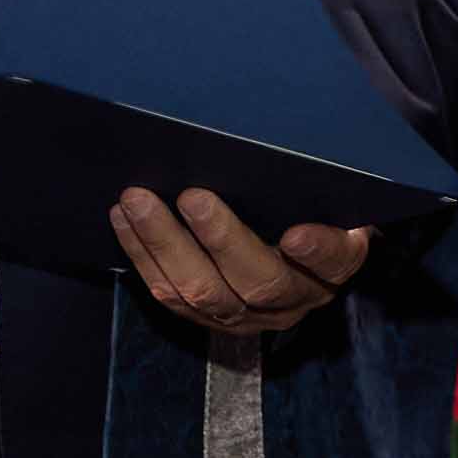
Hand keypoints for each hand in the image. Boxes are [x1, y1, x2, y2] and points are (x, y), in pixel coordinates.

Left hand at [110, 186, 368, 335]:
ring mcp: (250, 315)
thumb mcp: (326, 194)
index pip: (334, 261)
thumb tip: (277, 138)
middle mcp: (296, 297)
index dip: (318, 251)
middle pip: (260, 282)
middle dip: (221, 240)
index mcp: (334, 264)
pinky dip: (143, 257)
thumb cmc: (310, 208)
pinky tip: (123, 220)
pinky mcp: (210, 320)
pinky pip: (172, 297)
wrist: (295, 255)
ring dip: (165, 246)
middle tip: (191, 196)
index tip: (295, 235)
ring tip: (137, 202)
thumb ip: (312, 180)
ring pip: (205, 294)